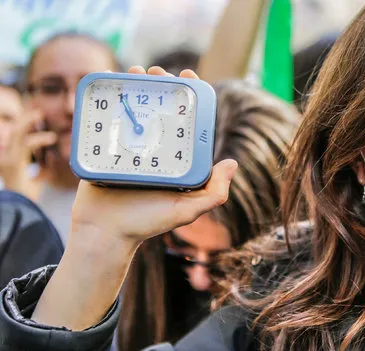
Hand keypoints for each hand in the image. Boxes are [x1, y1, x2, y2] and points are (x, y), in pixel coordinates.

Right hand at [0, 109, 55, 197]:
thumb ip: (39, 171)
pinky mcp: (13, 162)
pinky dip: (39, 139)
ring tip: (40, 114)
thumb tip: (46, 165)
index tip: (35, 119)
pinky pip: (26, 145)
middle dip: (25, 119)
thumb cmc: (25, 198)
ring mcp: (7, 158)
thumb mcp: (33, 181)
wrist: (17, 208)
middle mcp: (6, 156)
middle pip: (14, 131)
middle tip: (39, 113)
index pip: (16, 138)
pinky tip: (51, 138)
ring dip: (28, 121)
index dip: (24, 127)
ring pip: (17, 132)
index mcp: (10, 159)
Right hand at [32, 66, 236, 329]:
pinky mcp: (103, 148)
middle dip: (160, 85)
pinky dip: (109, 101)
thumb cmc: (148, 224)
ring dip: (136, 86)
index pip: (186, 119)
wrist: (106, 235)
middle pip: (160, 108)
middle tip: (156, 71)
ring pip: (135, 109)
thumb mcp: (186, 211)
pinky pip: (107, 120)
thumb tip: (232, 163)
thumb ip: (213, 194)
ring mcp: (128, 148)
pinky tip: (112, 86)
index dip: (190, 96)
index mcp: (175, 158)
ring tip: (135, 71)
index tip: (190, 75)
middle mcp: (155, 150)